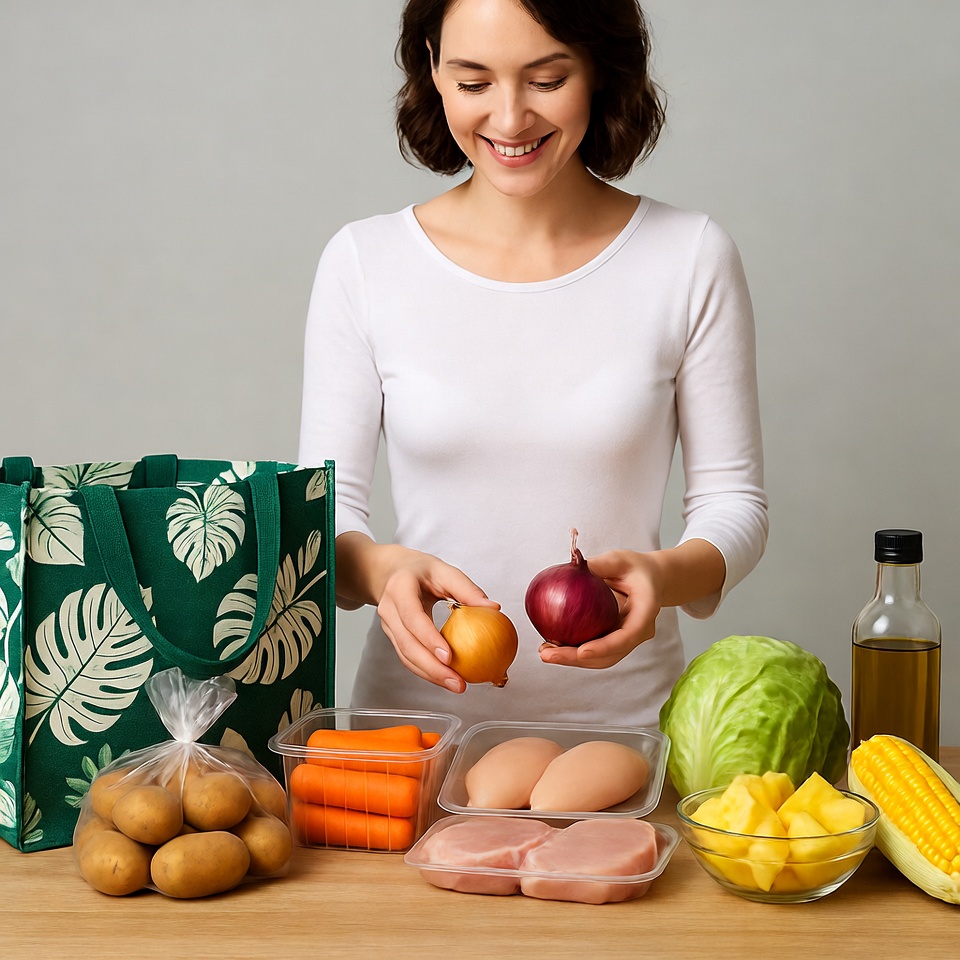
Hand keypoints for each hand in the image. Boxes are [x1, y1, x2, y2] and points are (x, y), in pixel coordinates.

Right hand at [337, 536, 496, 692]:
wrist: (391, 572)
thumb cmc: (420, 571)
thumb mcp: (444, 570)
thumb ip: (467, 588)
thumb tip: (493, 608)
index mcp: (400, 589)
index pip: (413, 618)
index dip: (429, 639)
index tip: (449, 656)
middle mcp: (389, 609)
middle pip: (407, 645)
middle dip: (431, 668)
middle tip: (457, 682)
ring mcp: (388, 626)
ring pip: (406, 656)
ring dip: (430, 675)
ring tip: (456, 685)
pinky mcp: (394, 638)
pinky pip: (408, 658)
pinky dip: (426, 671)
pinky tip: (447, 678)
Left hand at [537, 539, 724, 669]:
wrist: (651, 578)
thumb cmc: (636, 567)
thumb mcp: (620, 559)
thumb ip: (599, 564)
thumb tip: (572, 566)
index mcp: (646, 611)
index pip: (627, 636)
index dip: (604, 647)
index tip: (581, 651)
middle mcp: (638, 631)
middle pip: (610, 655)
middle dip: (578, 659)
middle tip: (548, 654)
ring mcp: (627, 638)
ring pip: (602, 658)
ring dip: (573, 659)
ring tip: (545, 652)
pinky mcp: (615, 639)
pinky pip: (596, 650)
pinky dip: (575, 651)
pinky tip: (553, 645)